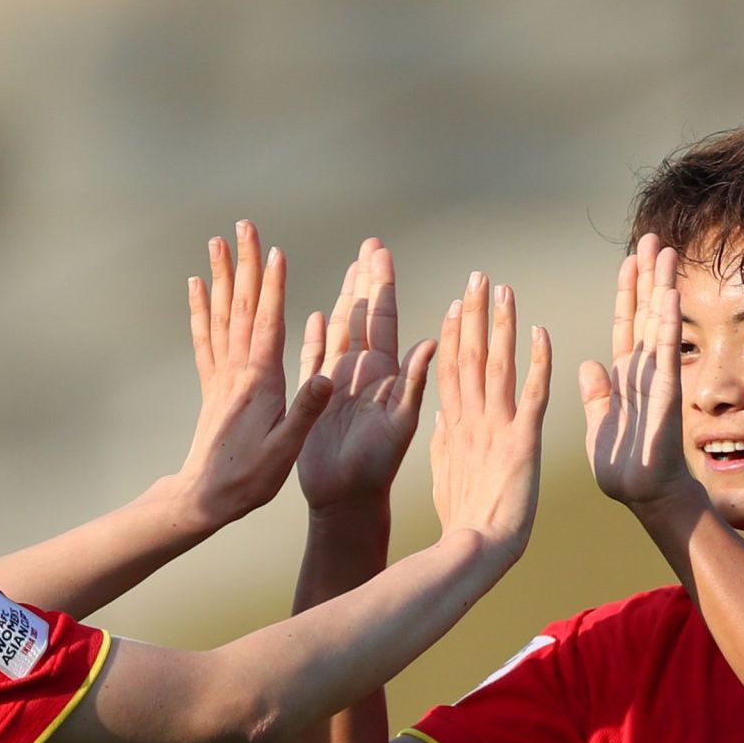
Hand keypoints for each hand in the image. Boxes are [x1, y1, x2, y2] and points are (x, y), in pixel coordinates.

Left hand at [176, 220, 334, 527]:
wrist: (205, 497)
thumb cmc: (250, 477)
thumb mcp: (286, 449)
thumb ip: (306, 412)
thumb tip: (325, 376)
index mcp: (260, 381)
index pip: (268, 323)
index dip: (272, 286)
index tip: (275, 251)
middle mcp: (236, 370)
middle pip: (242, 306)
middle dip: (245, 263)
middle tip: (243, 226)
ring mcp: (220, 375)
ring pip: (221, 314)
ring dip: (221, 276)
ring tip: (217, 242)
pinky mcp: (210, 385)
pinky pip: (204, 337)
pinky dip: (201, 308)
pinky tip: (197, 286)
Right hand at [296, 239, 436, 513]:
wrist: (346, 498)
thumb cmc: (377, 467)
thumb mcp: (400, 424)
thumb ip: (412, 383)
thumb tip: (431, 341)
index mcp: (383, 373)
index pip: (382, 318)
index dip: (381, 284)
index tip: (381, 251)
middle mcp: (362, 372)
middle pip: (362, 315)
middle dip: (366, 280)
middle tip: (370, 244)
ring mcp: (338, 382)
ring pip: (340, 330)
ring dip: (344, 299)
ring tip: (349, 268)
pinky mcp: (315, 397)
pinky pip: (312, 358)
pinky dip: (312, 336)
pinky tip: (312, 314)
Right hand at [429, 272, 550, 562]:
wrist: (477, 550)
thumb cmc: (464, 524)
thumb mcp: (447, 475)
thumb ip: (445, 441)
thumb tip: (441, 416)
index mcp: (454, 429)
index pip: (451, 371)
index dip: (453, 335)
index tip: (455, 305)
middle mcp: (471, 421)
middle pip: (470, 356)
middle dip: (473, 314)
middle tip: (478, 277)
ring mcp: (496, 429)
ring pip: (497, 365)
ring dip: (500, 325)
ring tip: (503, 289)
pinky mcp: (522, 441)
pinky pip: (533, 393)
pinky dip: (537, 362)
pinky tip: (541, 333)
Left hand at [578, 233, 703, 515]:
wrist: (645, 496)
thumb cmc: (623, 468)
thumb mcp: (599, 426)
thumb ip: (596, 396)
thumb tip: (588, 365)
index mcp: (625, 378)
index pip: (626, 326)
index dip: (627, 293)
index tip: (629, 261)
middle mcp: (644, 371)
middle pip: (645, 313)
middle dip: (648, 276)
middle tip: (653, 238)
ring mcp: (657, 378)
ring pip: (659, 323)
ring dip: (661, 287)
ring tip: (664, 250)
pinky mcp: (664, 392)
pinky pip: (666, 351)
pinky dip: (667, 323)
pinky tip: (669, 294)